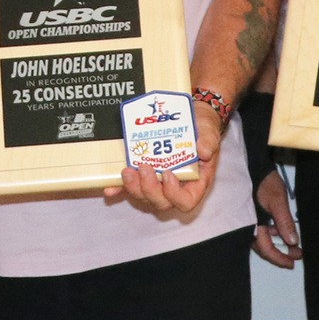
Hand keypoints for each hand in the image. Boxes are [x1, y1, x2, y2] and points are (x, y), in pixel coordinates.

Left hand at [106, 99, 220, 214]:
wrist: (189, 117)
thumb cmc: (201, 129)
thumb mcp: (209, 131)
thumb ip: (209, 140)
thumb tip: (204, 151)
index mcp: (195, 182)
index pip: (186, 201)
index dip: (175, 194)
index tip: (168, 174)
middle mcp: (175, 186)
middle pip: (161, 202)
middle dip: (149, 189)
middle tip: (144, 167)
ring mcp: (157, 182)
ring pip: (144, 196)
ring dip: (133, 188)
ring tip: (127, 171)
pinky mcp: (142, 174)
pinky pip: (129, 187)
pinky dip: (118, 189)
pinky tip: (109, 188)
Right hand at [252, 169, 302, 267]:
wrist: (253, 166)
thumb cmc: (265, 182)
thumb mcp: (278, 200)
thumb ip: (284, 221)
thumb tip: (293, 242)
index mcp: (253, 225)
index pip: (266, 249)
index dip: (279, 258)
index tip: (292, 263)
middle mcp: (249, 226)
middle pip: (264, 248)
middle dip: (281, 254)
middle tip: (297, 256)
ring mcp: (250, 221)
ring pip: (264, 239)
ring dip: (279, 244)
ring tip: (295, 246)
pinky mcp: (252, 215)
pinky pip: (263, 230)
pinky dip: (274, 233)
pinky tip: (284, 232)